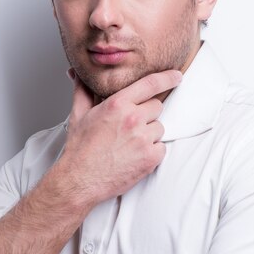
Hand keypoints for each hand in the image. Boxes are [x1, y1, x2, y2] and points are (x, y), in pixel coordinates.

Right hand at [59, 68, 181, 204]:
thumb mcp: (78, 114)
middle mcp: (133, 119)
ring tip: (128, 144)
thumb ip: (82, 90)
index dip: (167, 77)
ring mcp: (143, 139)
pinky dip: (151, 151)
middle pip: (156, 107)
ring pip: (159, 128)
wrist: (79, 179)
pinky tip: (134, 155)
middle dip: (146, 115)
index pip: (150, 84)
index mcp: (117, 104)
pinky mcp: (150, 158)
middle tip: (128, 127)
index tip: (176, 76)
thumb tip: (76, 73)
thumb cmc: (79, 148)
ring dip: (148, 134)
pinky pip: (161, 147)